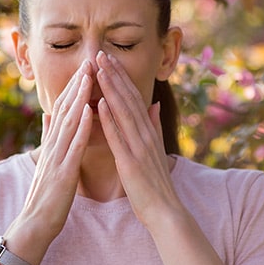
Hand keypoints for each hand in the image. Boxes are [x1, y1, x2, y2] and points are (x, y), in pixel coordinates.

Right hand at [19, 60, 93, 241]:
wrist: (35, 224)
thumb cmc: (46, 196)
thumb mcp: (47, 161)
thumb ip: (48, 137)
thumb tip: (48, 114)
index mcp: (52, 144)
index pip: (64, 109)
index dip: (74, 87)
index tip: (85, 67)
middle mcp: (53, 146)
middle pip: (65, 109)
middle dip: (77, 84)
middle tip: (88, 60)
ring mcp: (57, 158)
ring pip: (68, 121)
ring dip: (79, 97)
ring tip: (89, 76)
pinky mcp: (63, 172)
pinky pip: (73, 145)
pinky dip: (81, 126)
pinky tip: (89, 110)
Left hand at [95, 51, 183, 228]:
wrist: (165, 211)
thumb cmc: (155, 183)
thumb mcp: (155, 149)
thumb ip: (154, 125)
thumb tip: (153, 104)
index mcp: (148, 131)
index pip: (132, 97)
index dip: (120, 77)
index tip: (109, 58)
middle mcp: (145, 134)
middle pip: (128, 98)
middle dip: (114, 74)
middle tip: (100, 53)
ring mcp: (139, 146)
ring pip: (123, 111)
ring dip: (110, 89)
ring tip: (99, 68)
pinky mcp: (130, 161)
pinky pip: (118, 136)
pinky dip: (109, 119)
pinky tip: (100, 103)